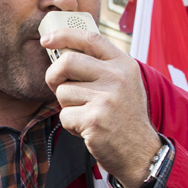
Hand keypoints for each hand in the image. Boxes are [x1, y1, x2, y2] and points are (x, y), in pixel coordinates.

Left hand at [41, 28, 161, 187]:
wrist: (140, 152)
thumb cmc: (125, 118)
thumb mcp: (124, 84)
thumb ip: (101, 67)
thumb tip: (63, 54)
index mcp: (124, 64)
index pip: (91, 38)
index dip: (65, 35)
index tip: (47, 39)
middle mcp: (117, 78)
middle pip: (67, 62)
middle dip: (53, 75)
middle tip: (57, 86)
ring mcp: (106, 98)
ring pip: (63, 92)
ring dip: (67, 106)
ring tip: (86, 115)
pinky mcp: (94, 119)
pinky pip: (64, 115)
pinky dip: (71, 125)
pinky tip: (87, 129)